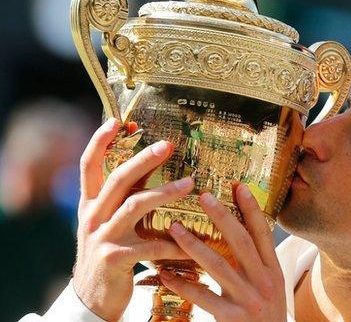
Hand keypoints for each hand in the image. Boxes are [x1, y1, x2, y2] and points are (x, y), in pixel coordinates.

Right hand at [73, 118, 193, 320]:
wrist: (93, 297)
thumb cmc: (109, 253)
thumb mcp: (110, 222)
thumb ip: (124, 197)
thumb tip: (148, 166)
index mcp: (90, 204)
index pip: (88, 166)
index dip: (99, 141)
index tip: (116, 121)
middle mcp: (92, 216)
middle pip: (116, 179)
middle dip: (142, 160)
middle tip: (167, 145)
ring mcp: (102, 237)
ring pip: (134, 206)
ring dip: (164, 192)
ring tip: (191, 183)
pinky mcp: (115, 259)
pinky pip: (151, 245)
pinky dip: (175, 242)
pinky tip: (194, 243)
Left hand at [160, 184, 286, 321]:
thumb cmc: (266, 316)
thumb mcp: (270, 287)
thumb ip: (257, 263)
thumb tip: (238, 232)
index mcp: (273, 272)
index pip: (263, 233)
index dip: (251, 209)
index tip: (238, 186)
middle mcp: (264, 283)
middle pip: (241, 242)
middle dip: (222, 216)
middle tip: (203, 195)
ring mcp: (248, 300)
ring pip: (218, 265)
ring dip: (194, 245)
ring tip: (174, 228)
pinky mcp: (231, 318)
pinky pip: (203, 297)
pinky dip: (183, 284)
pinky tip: (166, 274)